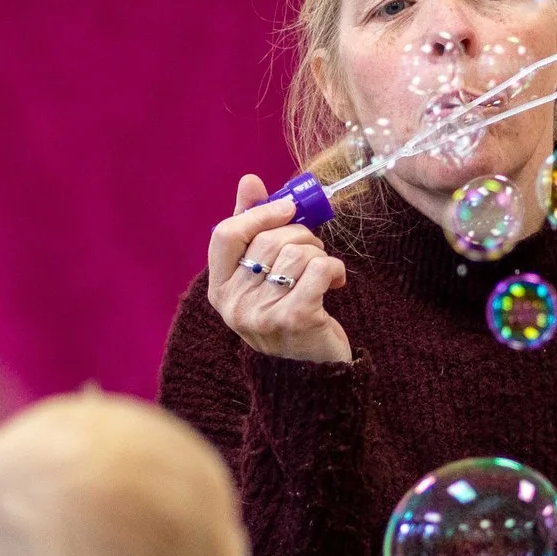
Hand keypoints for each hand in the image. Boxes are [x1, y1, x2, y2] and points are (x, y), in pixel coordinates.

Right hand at [205, 175, 350, 364]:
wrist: (313, 375)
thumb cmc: (288, 315)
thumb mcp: (262, 277)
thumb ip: (251, 229)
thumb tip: (250, 180)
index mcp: (220, 291)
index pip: (226, 234)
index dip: (259, 213)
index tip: (287, 207)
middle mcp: (234, 305)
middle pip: (268, 240)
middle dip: (300, 235)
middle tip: (313, 251)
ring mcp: (263, 314)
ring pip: (296, 253)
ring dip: (319, 254)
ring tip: (322, 273)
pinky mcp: (295, 319)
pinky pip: (319, 269)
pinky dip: (335, 269)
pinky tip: (336, 283)